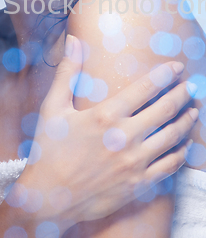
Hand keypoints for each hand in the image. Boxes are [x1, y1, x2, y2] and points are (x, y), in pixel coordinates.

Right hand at [17, 35, 196, 231]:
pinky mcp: (138, 184)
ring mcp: (134, 163)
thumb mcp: (53, 107)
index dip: (165, 74)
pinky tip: (184, 144)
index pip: (145, 88)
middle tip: (191, 86)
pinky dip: (181, 152)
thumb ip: (68, 72)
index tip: (177, 67)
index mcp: (105, 116)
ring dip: (187, 121)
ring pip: (172, 137)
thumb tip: (73, 40)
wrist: (47, 197)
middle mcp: (124, 137)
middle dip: (182, 94)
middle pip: (165, 110)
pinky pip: (169, 166)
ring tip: (193, 110)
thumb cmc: (48, 149)